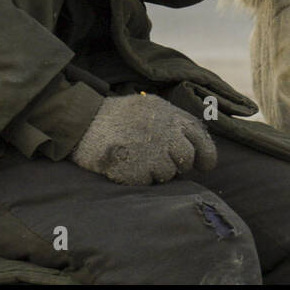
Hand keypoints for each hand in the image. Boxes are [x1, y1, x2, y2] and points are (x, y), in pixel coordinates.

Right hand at [70, 93, 216, 185]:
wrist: (83, 121)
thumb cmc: (116, 116)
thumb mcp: (148, 107)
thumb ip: (172, 122)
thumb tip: (194, 146)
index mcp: (169, 114)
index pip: (200, 135)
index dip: (206, 153)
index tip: (205, 165)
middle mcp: (165, 131)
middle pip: (187, 157)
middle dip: (178, 165)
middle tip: (160, 161)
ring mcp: (152, 150)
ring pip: (169, 173)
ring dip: (155, 172)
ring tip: (136, 158)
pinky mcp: (137, 168)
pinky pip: (148, 182)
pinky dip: (138, 178)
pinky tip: (125, 165)